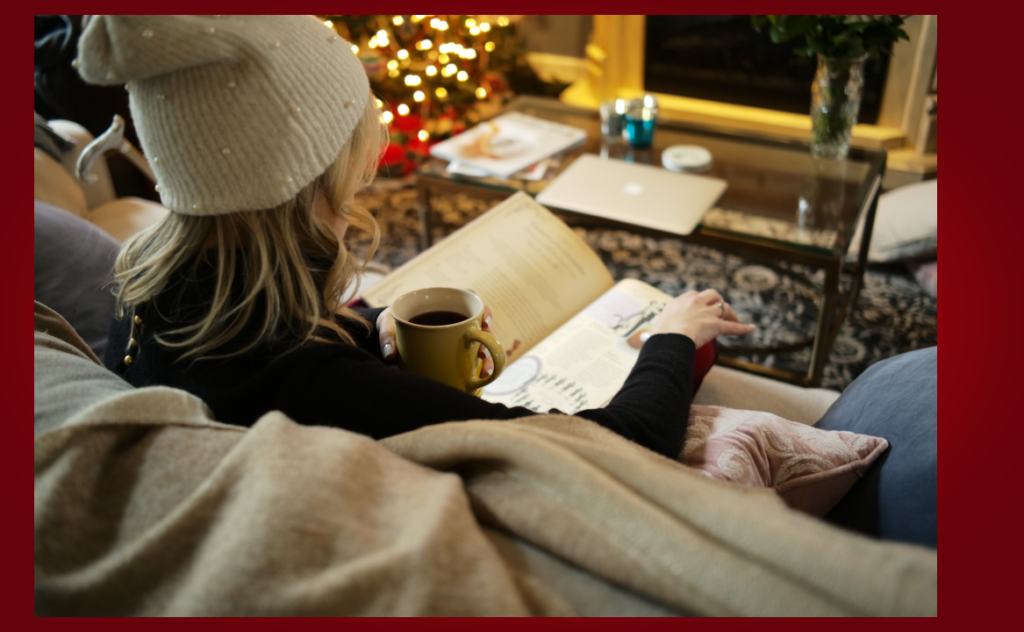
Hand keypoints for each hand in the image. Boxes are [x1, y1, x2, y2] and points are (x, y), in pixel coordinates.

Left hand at [377, 305, 496, 376]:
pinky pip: (469, 364)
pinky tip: (476, 383)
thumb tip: (390, 353)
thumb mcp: (387, 324)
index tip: (484, 322)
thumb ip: (387, 335)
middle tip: (482, 354)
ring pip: (479, 349)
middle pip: (480, 331)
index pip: (471, 307)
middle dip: (488, 343)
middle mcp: (456, 326)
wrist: (389, 340)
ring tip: (483, 374)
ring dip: (486, 361)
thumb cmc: (392, 325)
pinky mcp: (454, 359)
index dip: (484, 313)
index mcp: (444, 310)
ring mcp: (457, 343)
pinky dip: (475, 373)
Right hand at [646, 289, 754, 347]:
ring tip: (733, 320)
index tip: (701, 307)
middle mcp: (694, 304)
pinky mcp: (716, 325)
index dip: (700, 301)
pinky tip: (751, 329)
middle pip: (712, 295)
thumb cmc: (659, 336)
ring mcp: (706, 313)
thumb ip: (660, 329)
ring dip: (730, 314)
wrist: (668, 339)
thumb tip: (648, 339)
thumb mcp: (657, 328)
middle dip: (718, 301)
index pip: (694, 296)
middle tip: (720, 310)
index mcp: (679, 302)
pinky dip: (743, 328)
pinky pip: (732, 327)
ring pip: (724, 308)